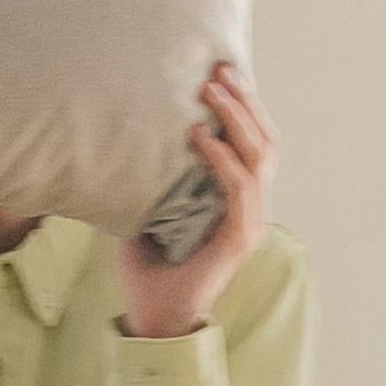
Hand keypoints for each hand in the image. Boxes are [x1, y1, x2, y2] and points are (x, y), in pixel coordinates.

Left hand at [114, 60, 278, 336]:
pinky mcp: (239, 238)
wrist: (154, 318)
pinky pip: (238, 189)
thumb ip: (149, 175)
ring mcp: (250, 222)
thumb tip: (121, 131)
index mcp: (238, 198)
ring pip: (259, 158)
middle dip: (246, 100)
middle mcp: (251, 206)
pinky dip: (221, 158)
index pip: (255, 142)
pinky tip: (198, 135)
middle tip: (221, 67)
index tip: (225, 70)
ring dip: (236, 119)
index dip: (246, 105)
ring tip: (210, 90)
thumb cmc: (149, 266)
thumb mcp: (146, 208)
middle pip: (265, 141)